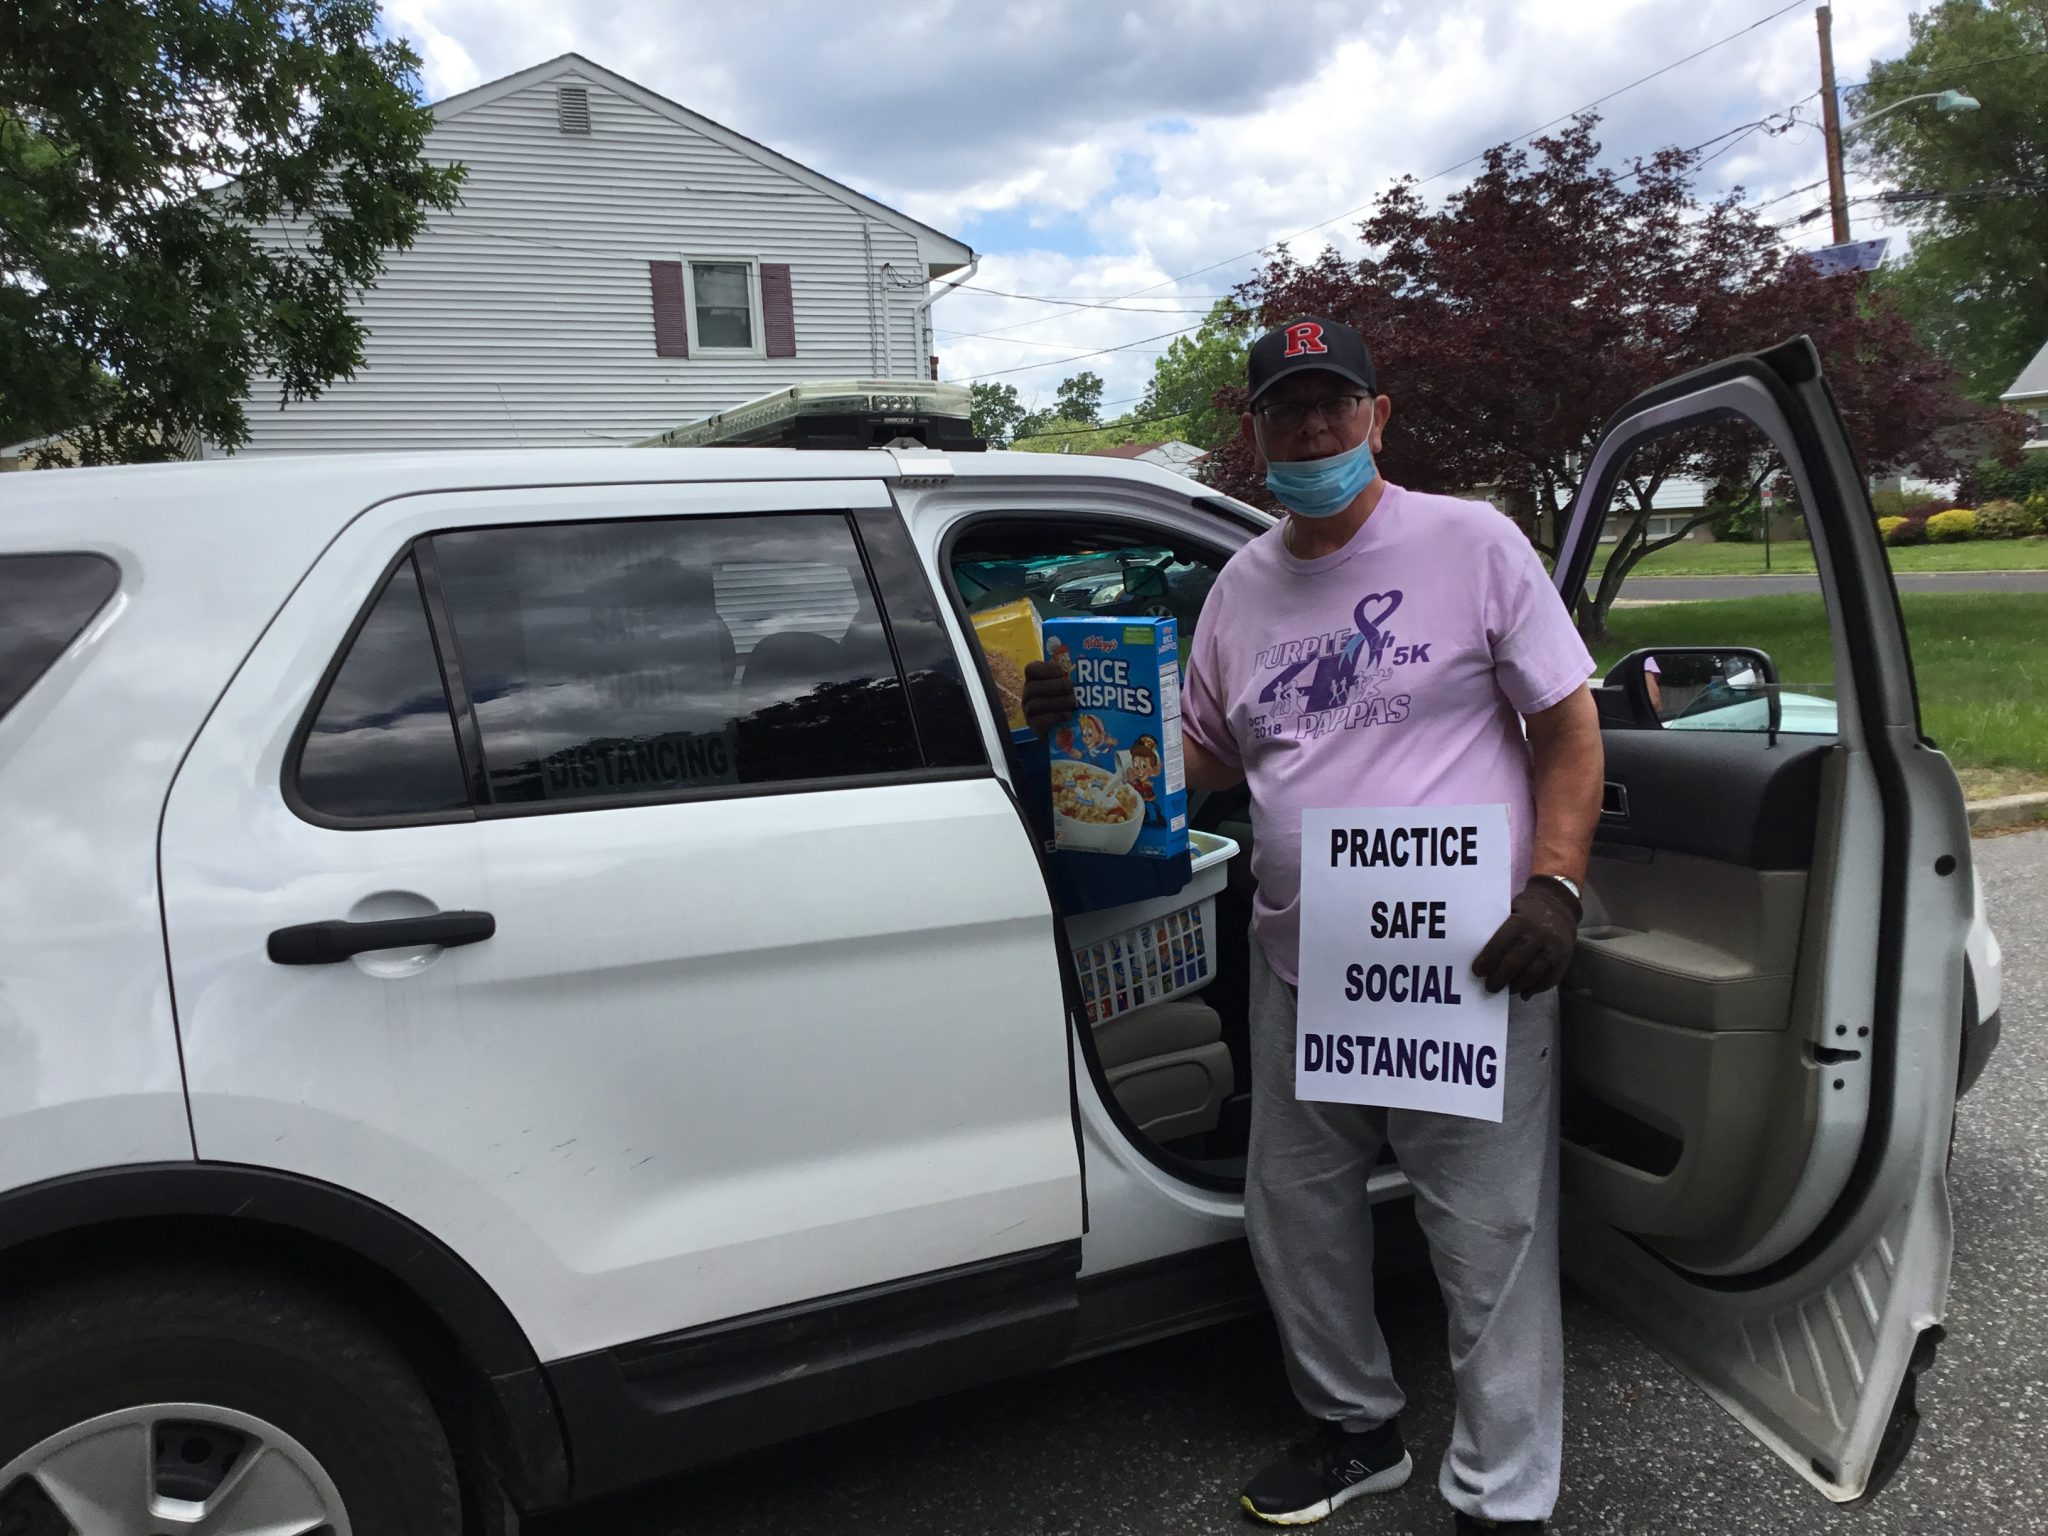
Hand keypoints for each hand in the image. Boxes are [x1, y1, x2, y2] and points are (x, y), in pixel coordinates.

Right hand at [1021, 658, 1077, 736]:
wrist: (1068, 730)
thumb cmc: (1071, 703)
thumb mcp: (1071, 688)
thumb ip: (1074, 677)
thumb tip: (1093, 663)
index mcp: (1036, 680)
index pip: (1031, 669)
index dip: (1044, 669)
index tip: (1061, 672)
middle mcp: (1029, 695)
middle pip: (1033, 687)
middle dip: (1054, 686)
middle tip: (1071, 688)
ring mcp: (1029, 712)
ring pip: (1035, 704)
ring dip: (1056, 702)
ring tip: (1073, 702)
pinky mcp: (1034, 727)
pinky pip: (1039, 721)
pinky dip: (1054, 717)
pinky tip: (1068, 715)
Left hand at [1473, 877, 1580, 998]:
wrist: (1560, 905)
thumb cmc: (1527, 910)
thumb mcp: (1511, 910)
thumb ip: (1499, 929)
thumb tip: (1477, 952)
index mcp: (1521, 922)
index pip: (1500, 944)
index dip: (1487, 961)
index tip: (1477, 972)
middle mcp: (1538, 936)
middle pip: (1514, 963)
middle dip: (1499, 978)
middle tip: (1490, 987)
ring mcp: (1553, 949)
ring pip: (1532, 975)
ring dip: (1516, 986)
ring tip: (1505, 990)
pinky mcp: (1564, 960)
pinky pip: (1549, 980)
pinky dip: (1535, 989)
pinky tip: (1524, 992)